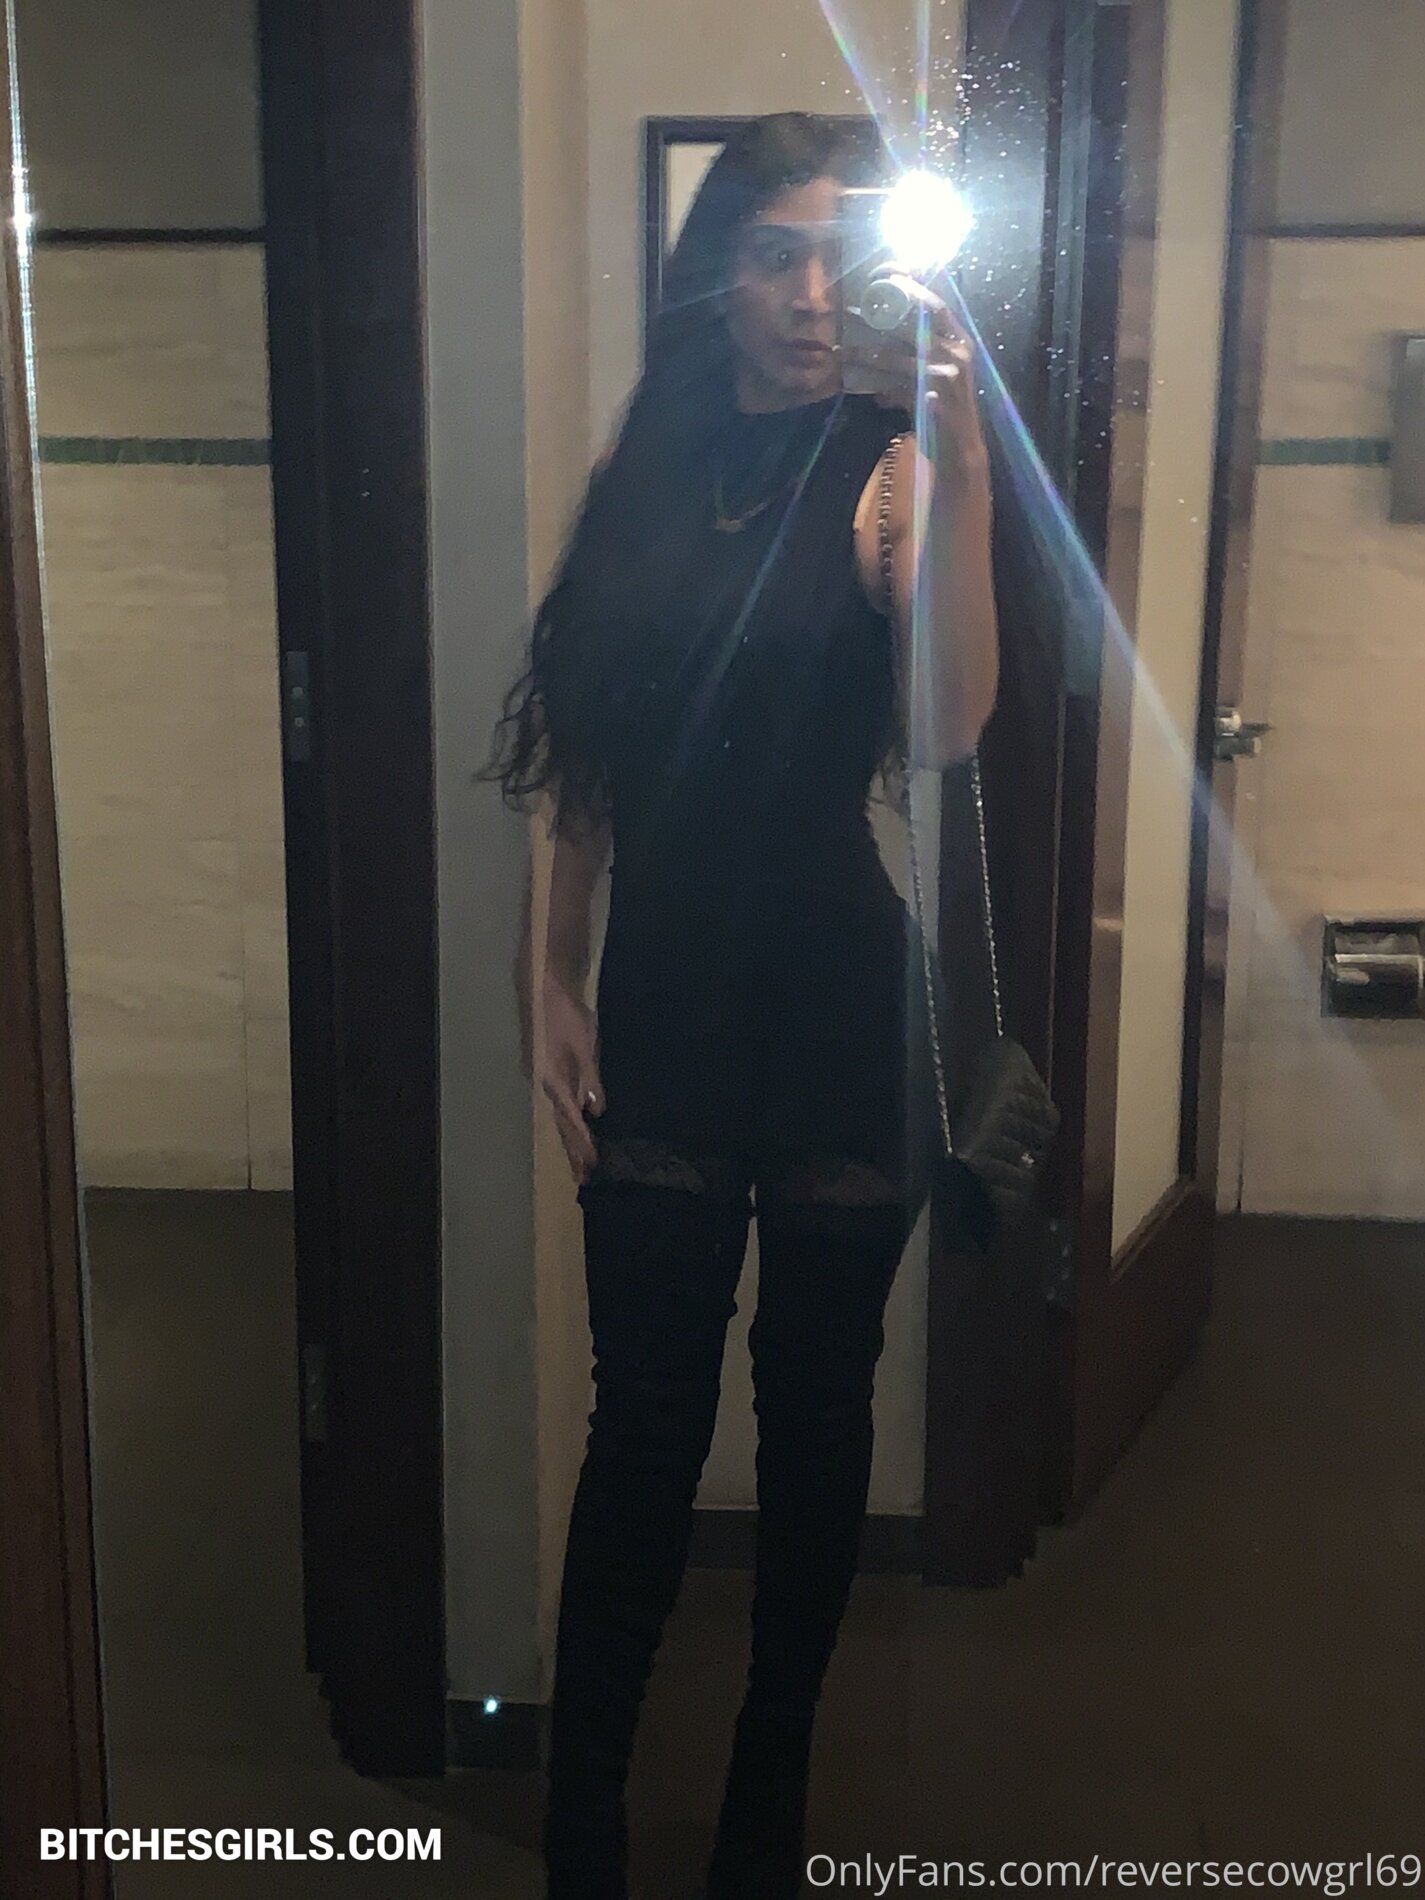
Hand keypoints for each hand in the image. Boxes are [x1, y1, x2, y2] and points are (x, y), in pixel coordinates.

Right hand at [540, 970, 605, 1182]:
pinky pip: (565, 1109)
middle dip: (574, 1151)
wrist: (554, 994)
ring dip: (571, 1143)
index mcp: (554, 1080)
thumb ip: (591, 1077)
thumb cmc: (571, 1017)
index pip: (570, 1118)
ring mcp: (552, 1083)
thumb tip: (595, 1110)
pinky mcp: (557, 1078)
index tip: (592, 1162)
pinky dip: (572, 1127)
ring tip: (580, 1168)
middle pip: (563, 1125)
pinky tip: (580, 1135)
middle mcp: (550, 1087)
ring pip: (562, 1120)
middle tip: (583, 1179)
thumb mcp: (585, 1045)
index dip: (581, 1141)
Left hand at [842, 280, 988, 479]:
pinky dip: (870, 383)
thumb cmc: (945, 412)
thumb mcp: (941, 374)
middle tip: (857, 302)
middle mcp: (958, 353)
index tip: (885, 271)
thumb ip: (921, 352)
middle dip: (888, 304)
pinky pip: (892, 386)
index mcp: (962, 341)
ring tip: (841, 346)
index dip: (911, 282)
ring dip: (864, 350)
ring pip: (897, 354)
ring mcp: (946, 376)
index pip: (938, 301)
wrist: (959, 454)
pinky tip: (850, 380)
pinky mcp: (931, 401)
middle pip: (921, 316)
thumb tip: (887, 330)